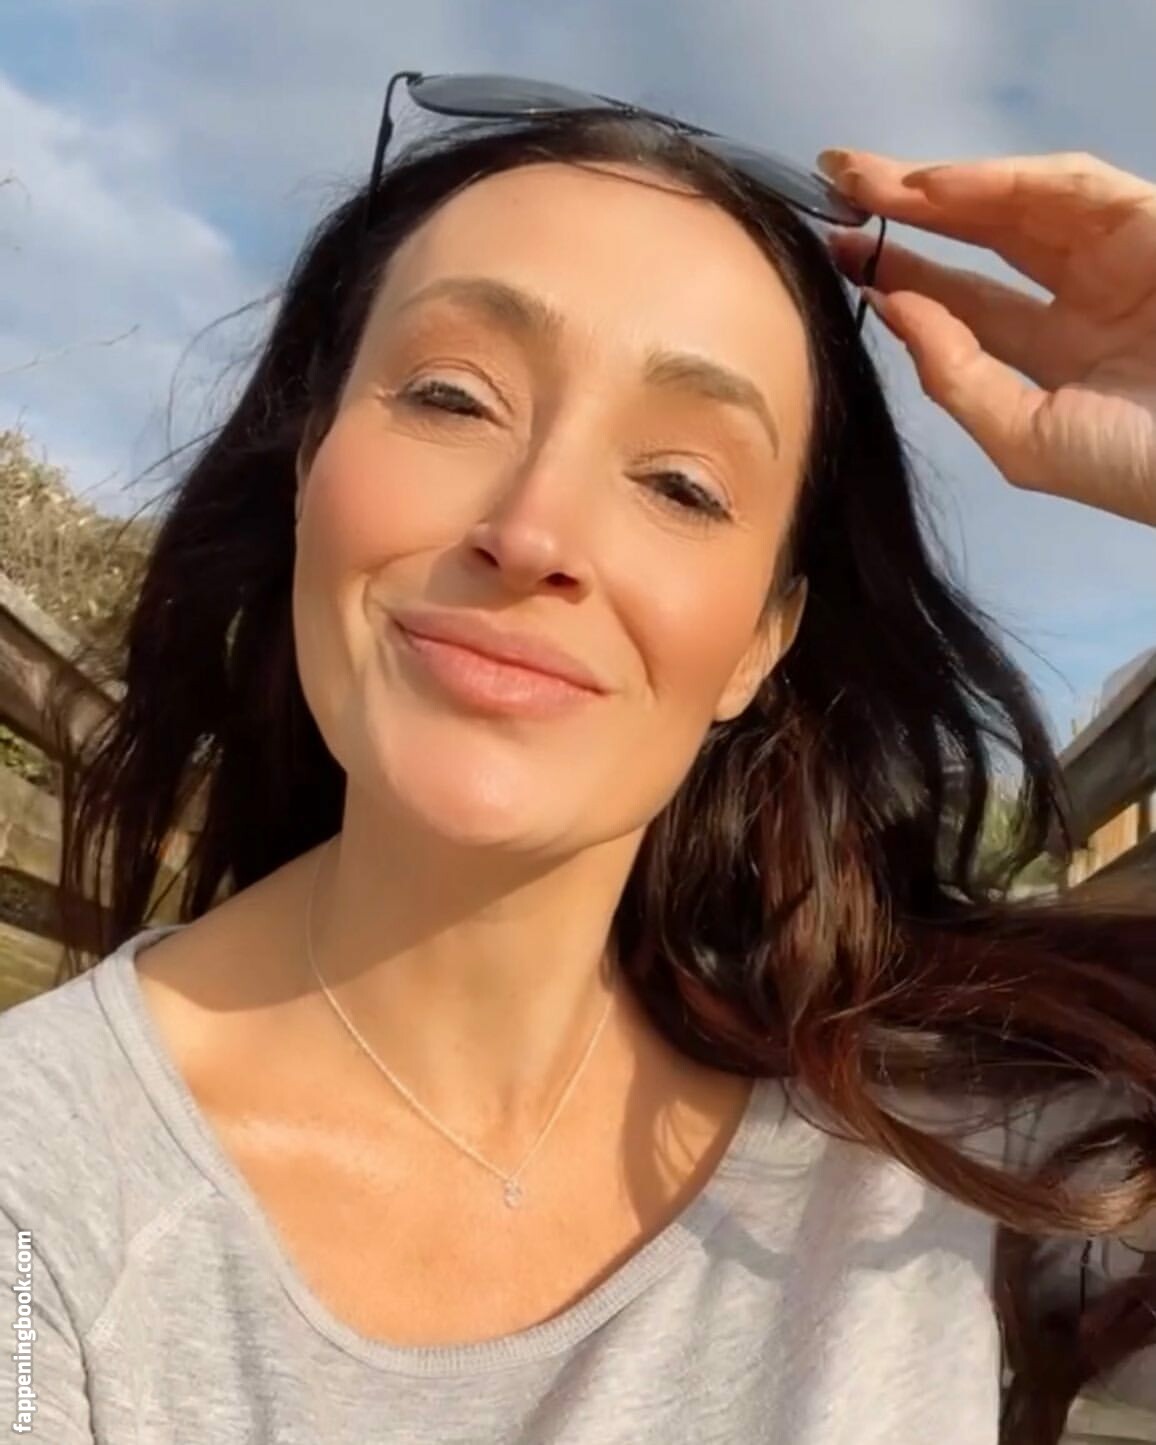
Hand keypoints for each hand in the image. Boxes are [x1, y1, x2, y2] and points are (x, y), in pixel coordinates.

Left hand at [818, 149, 1155, 526]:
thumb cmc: (1136, 468)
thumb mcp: (1024, 440)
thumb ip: (955, 376)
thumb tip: (891, 307)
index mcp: (1057, 355)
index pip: (965, 301)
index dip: (902, 272)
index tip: (837, 253)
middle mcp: (1084, 298)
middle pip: (982, 239)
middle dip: (908, 211)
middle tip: (836, 187)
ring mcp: (1119, 256)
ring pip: (1016, 203)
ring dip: (939, 186)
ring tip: (865, 180)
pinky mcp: (1150, 222)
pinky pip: (1067, 187)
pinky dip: (998, 182)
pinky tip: (930, 189)